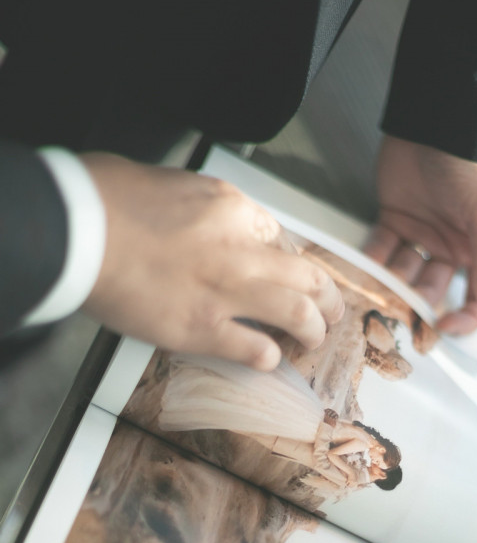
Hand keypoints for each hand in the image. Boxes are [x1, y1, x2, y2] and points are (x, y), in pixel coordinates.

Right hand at [80, 153, 343, 369]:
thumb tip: (215, 225)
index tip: (289, 275)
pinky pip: (255, 349)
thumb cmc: (110, 200)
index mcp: (233, 208)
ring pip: (297, 313)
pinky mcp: (203, 328)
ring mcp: (226, 291)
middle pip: (307, 275)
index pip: (280, 239)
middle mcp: (241, 249)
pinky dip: (269, 357)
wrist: (79, 230)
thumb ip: (207, 208)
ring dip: (314, 329)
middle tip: (332, 310)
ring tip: (315, 339)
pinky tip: (269, 359)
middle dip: (328, 296)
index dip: (289, 262)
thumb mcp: (174, 183)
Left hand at [365, 136, 476, 333]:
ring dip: (390, 285)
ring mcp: (420, 237)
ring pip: (402, 275)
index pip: (475, 298)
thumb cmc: (468, 167)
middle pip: (431, 291)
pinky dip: (369, 263)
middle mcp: (449, 248)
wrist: (433, 124)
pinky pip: (379, 251)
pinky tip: (360, 272)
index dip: (462, 318)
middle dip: (416, 303)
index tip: (444, 327)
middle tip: (399, 309)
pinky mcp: (392, 222)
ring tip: (376, 291)